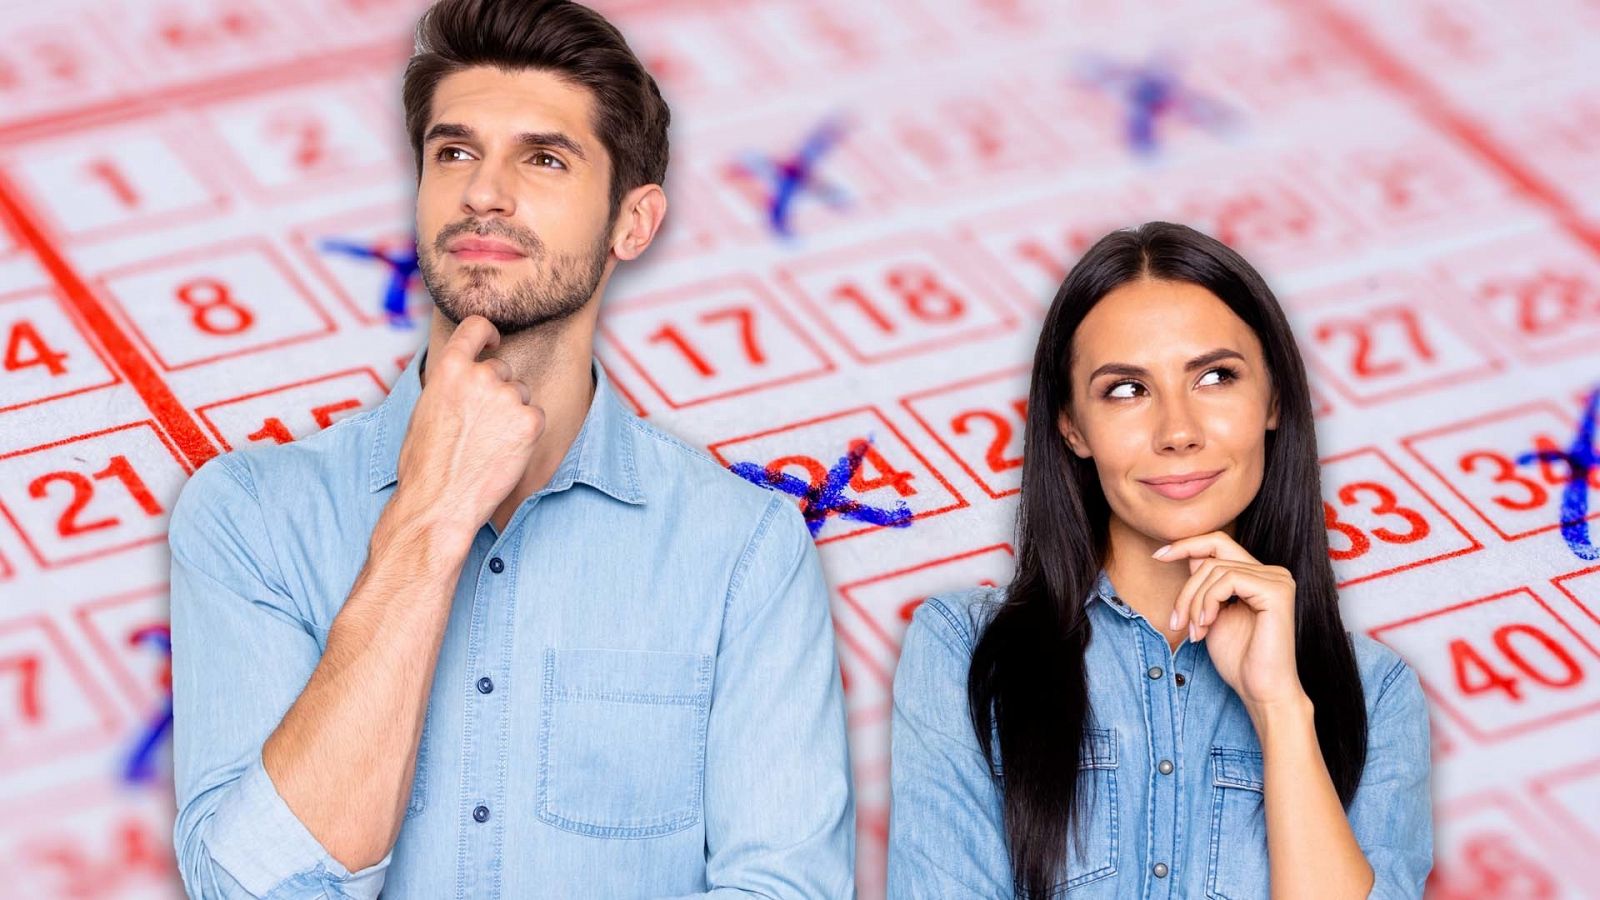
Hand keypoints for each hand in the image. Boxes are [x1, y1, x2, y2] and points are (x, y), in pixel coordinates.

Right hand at [393, 315, 545, 533]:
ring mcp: (509, 397)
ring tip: (487, 445)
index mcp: (450, 368)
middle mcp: (482, 375)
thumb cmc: (424, 465)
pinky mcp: (531, 422)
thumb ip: (448, 385)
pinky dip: (526, 434)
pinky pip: (535, 417)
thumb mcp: (424, 410)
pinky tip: (504, 454)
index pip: (477, 326)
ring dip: (510, 414)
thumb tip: (462, 376)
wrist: (439, 504)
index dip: (488, 332)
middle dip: (495, 392)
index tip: (494, 341)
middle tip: (478, 427)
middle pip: (501, 370)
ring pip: (519, 395)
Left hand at [1159, 532, 1304, 712]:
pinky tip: (1206, 625)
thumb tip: (1191, 555)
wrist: (1260, 691)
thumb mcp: (1211, 614)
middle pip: (1213, 555)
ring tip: (1194, 631)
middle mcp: (1272, 573)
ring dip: (1194, 602)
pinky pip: (1228, 580)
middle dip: (1187, 588)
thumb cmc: (1238, 659)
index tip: (1158, 556)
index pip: (1218, 543)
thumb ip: (1206, 585)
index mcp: (1258, 576)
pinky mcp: (1276, 591)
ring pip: (1215, 569)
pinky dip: (1208, 601)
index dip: (1186, 544)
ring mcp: (1277, 580)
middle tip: (1176, 622)